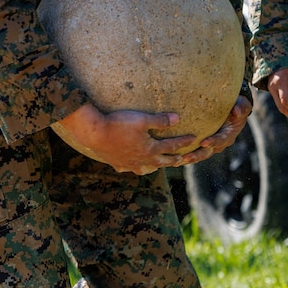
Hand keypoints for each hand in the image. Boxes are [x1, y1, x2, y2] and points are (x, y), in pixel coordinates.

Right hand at [51, 103, 200, 174]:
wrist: (93, 133)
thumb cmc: (118, 123)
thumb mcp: (142, 119)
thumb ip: (160, 120)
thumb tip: (178, 118)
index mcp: (150, 150)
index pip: (172, 146)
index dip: (184, 142)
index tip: (194, 138)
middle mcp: (142, 160)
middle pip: (162, 161)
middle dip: (174, 159)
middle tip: (183, 159)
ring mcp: (129, 164)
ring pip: (146, 168)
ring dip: (155, 166)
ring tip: (158, 165)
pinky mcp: (117, 164)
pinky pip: (129, 168)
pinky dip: (134, 166)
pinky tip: (132, 165)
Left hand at [180, 96, 252, 164]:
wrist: (232, 110)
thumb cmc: (237, 106)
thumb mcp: (242, 105)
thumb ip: (241, 108)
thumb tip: (236, 110)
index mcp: (228, 136)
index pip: (220, 140)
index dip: (213, 142)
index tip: (204, 142)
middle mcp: (218, 144)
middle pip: (207, 152)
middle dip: (196, 155)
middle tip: (186, 157)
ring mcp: (209, 146)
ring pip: (198, 155)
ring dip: (188, 158)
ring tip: (176, 161)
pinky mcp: (201, 144)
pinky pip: (192, 151)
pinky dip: (183, 155)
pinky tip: (171, 157)